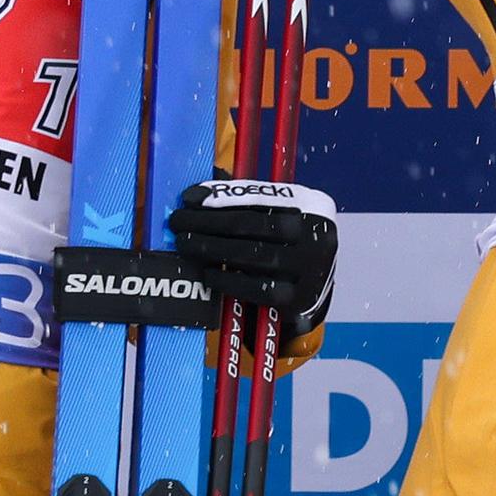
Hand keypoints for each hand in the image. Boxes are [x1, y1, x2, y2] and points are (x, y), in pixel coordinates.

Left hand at [168, 178, 339, 333]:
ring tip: (186, 245)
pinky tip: (209, 273)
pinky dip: (228, 280)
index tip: (189, 198)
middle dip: (208, 222)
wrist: (315, 288)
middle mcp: (317, 235)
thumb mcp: (279, 215)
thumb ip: (246, 204)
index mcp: (311, 206)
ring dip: (211, 249)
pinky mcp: (299, 299)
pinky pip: (256, 289)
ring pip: (252, 255)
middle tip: (179, 223)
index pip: (259, 197)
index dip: (220, 196)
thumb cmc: (286, 244)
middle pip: (251, 225)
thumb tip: (196, 196)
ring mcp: (311, 270)